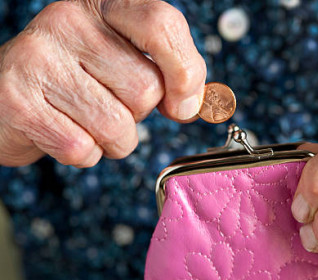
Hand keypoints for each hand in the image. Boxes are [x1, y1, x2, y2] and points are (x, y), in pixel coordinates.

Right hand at [0, 0, 205, 166]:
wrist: (9, 96)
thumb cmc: (79, 79)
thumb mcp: (124, 60)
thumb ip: (168, 72)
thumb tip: (193, 103)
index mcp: (104, 6)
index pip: (161, 24)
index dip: (184, 70)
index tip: (182, 103)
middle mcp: (68, 22)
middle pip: (145, 88)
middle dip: (138, 113)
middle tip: (108, 102)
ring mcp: (38, 59)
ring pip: (117, 125)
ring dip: (114, 139)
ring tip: (87, 120)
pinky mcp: (18, 101)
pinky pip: (82, 148)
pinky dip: (85, 153)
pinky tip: (65, 130)